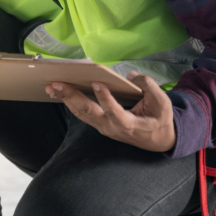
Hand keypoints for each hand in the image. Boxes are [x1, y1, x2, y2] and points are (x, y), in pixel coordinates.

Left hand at [45, 72, 175, 152]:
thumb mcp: (162, 103)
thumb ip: (148, 87)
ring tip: (52, 87)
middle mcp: (112, 128)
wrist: (157, 140)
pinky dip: (70, 103)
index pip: (115, 111)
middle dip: (72, 97)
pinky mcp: (99, 125)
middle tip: (58, 84)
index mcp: (129, 124)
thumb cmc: (159, 119)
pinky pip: (82, 114)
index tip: (96, 83)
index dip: (105, 98)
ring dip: (66, 99)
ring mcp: (103, 127)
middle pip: (89, 112)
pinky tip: (60, 93)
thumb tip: (130, 75)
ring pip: (81, 114)